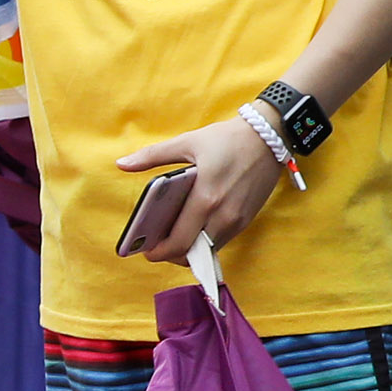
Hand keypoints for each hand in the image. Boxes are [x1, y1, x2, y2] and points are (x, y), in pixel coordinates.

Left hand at [112, 110, 281, 258]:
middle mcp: (223, 215)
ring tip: (172, 237)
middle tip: (156, 246)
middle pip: (192, 253)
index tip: (145, 251)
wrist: (270, 136)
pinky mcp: (247, 219)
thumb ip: (152, 156)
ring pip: (207, 250)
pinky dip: (204, 242)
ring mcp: (237, 220)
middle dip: (170, 255)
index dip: (160, 252)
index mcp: (205, 199)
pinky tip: (193, 229)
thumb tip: (121, 163)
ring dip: (188, 250)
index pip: (179, 242)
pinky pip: (221, 241)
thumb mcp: (187, 142)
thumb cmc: (227, 138)